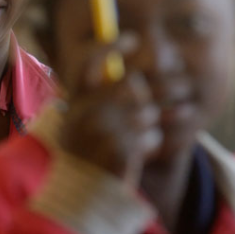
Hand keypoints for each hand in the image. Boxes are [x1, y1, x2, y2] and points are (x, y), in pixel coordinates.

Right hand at [60, 33, 161, 187]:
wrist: (81, 194)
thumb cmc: (91, 150)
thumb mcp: (87, 120)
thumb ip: (104, 95)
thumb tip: (130, 71)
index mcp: (71, 100)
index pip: (87, 62)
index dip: (109, 46)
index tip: (132, 39)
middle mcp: (80, 112)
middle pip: (129, 85)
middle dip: (150, 91)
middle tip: (163, 96)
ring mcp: (97, 133)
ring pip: (144, 111)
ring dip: (149, 122)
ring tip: (140, 131)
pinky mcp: (115, 153)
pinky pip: (150, 137)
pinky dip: (150, 143)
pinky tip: (139, 150)